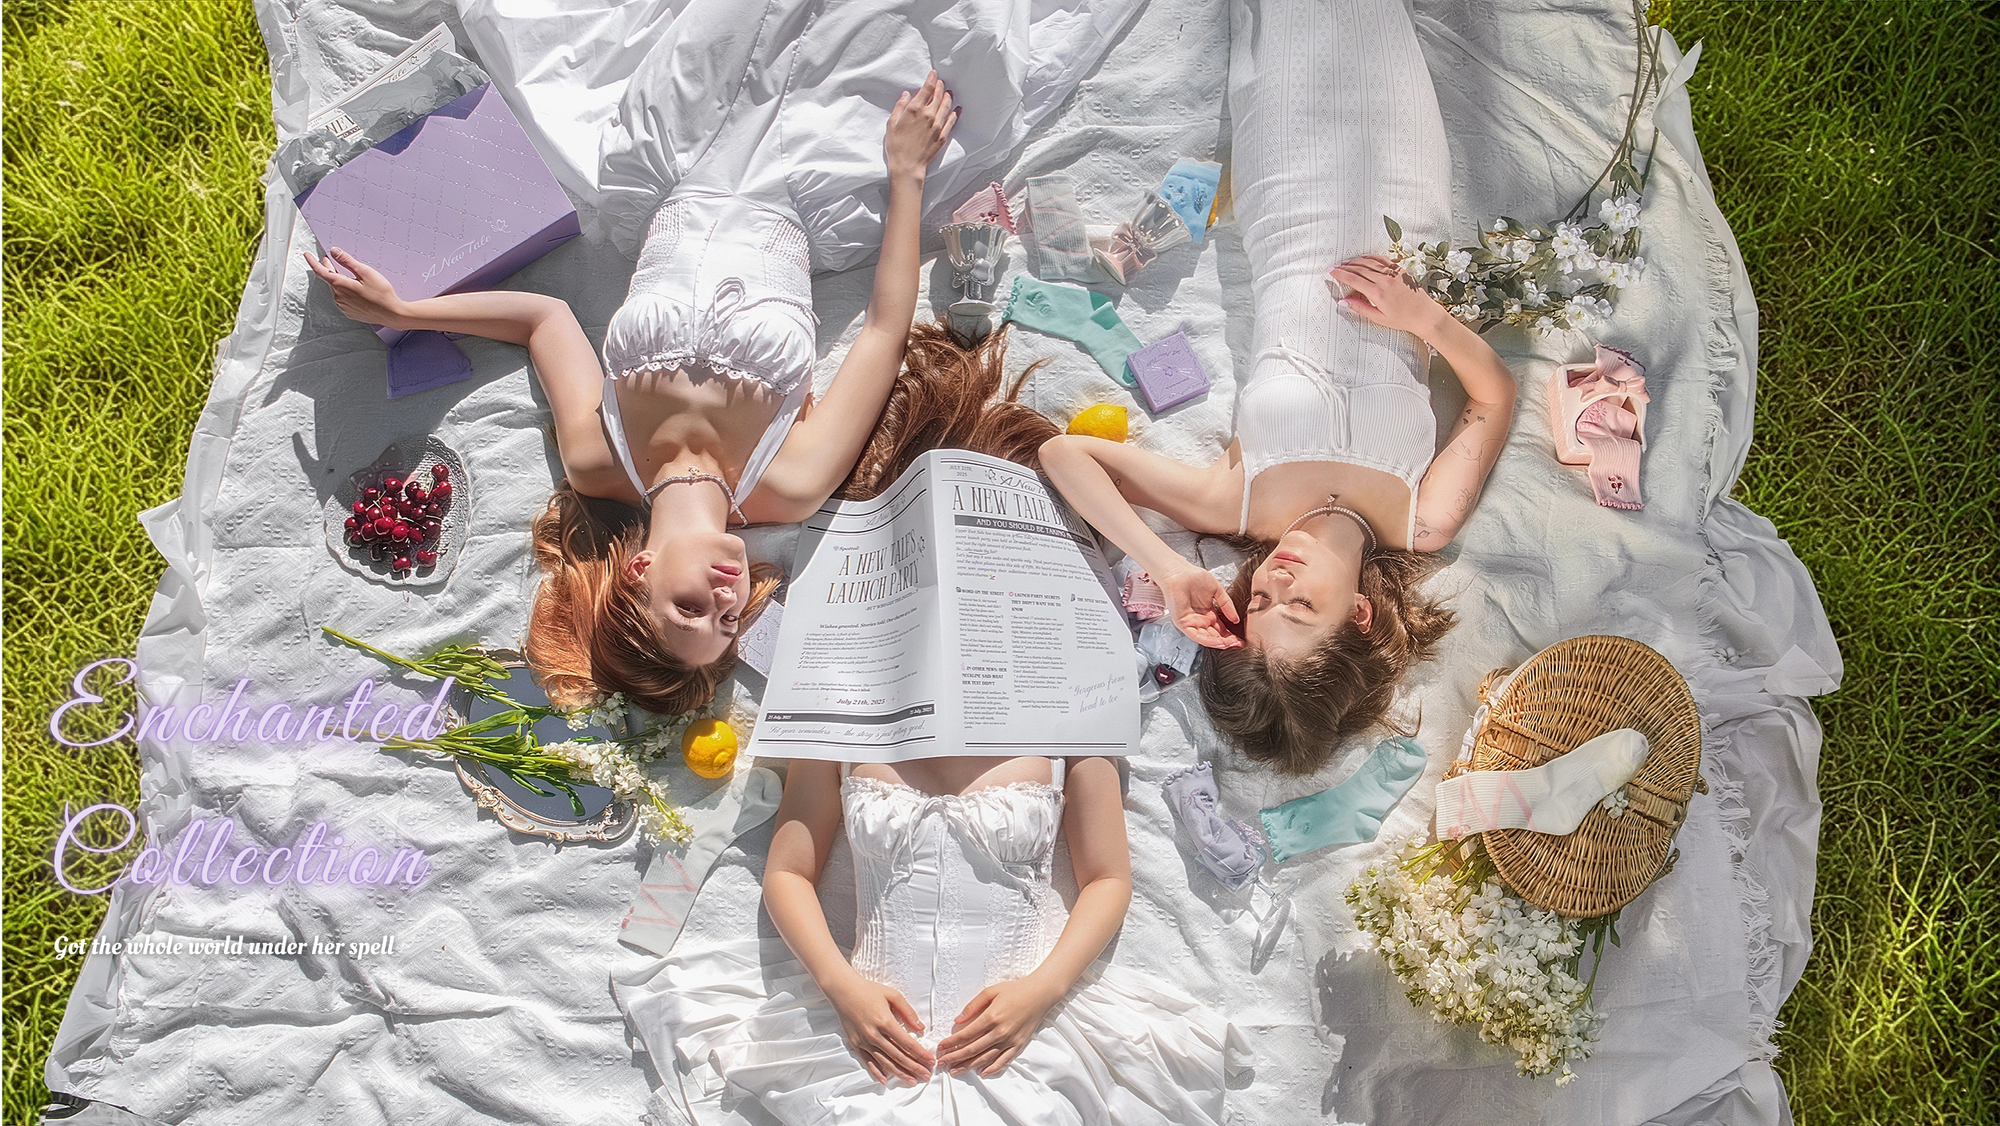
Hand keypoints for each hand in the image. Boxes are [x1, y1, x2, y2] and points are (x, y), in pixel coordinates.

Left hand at [303, 247, 406, 328]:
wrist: (392, 314)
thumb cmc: (381, 294)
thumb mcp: (366, 272)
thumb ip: (347, 261)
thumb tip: (334, 252)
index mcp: (340, 285)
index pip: (321, 271)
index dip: (312, 262)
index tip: (307, 255)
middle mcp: (338, 297)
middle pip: (329, 280)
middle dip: (328, 269)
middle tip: (329, 260)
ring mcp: (343, 306)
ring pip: (336, 289)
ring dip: (338, 281)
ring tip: (347, 275)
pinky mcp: (349, 312)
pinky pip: (342, 299)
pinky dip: (345, 291)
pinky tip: (356, 289)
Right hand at [825, 973, 934, 1084]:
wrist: (842, 990)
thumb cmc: (868, 990)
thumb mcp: (892, 995)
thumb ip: (908, 1012)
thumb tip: (920, 1027)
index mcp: (885, 1021)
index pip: (907, 1043)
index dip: (921, 1054)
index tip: (931, 1061)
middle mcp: (874, 1035)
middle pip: (898, 1056)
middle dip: (915, 1067)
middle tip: (926, 1075)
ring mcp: (864, 1041)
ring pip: (885, 1062)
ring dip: (900, 1073)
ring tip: (912, 1081)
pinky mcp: (855, 1044)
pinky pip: (867, 1062)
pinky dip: (877, 1072)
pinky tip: (885, 1080)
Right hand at [883, 71, 957, 181]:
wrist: (907, 166)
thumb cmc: (896, 146)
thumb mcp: (892, 124)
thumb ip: (900, 107)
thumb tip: (906, 95)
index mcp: (914, 110)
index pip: (926, 89)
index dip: (931, 79)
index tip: (934, 74)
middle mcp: (928, 115)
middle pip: (938, 96)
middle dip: (940, 87)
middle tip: (941, 82)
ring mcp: (937, 126)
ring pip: (946, 106)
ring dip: (948, 97)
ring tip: (948, 92)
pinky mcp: (942, 136)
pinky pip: (951, 121)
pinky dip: (955, 113)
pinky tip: (957, 109)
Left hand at [936, 978, 1058, 1076]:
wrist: (1040, 994)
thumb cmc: (1015, 990)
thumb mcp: (991, 991)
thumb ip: (973, 1006)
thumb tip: (958, 1020)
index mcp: (991, 1017)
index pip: (966, 1035)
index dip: (951, 1043)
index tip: (940, 1047)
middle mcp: (1000, 1032)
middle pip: (972, 1049)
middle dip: (955, 1057)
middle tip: (942, 1063)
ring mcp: (1010, 1040)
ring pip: (985, 1058)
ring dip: (968, 1066)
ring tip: (955, 1070)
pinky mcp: (1018, 1045)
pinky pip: (1003, 1061)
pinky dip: (992, 1068)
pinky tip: (981, 1073)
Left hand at [1155, 562, 1242, 649]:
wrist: (1179, 572)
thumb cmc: (1194, 577)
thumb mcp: (1217, 591)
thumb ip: (1227, 605)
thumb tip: (1236, 619)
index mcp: (1208, 613)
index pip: (1221, 629)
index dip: (1231, 635)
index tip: (1241, 639)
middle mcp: (1200, 620)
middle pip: (1215, 636)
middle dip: (1228, 641)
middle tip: (1239, 643)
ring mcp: (1192, 622)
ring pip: (1207, 638)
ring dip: (1220, 643)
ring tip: (1231, 644)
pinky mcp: (1183, 624)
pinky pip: (1196, 636)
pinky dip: (1208, 641)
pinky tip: (1219, 642)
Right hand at [1328, 254, 1446, 336]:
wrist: (1424, 314)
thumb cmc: (1403, 319)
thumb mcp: (1378, 318)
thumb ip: (1360, 308)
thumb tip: (1343, 301)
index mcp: (1377, 293)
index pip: (1353, 280)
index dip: (1340, 274)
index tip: (1332, 272)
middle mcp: (1384, 281)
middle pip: (1359, 269)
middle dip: (1345, 267)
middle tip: (1335, 266)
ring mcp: (1393, 274)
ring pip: (1369, 263)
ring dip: (1356, 261)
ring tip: (1346, 262)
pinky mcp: (1400, 270)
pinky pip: (1382, 260)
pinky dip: (1371, 257)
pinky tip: (1364, 258)